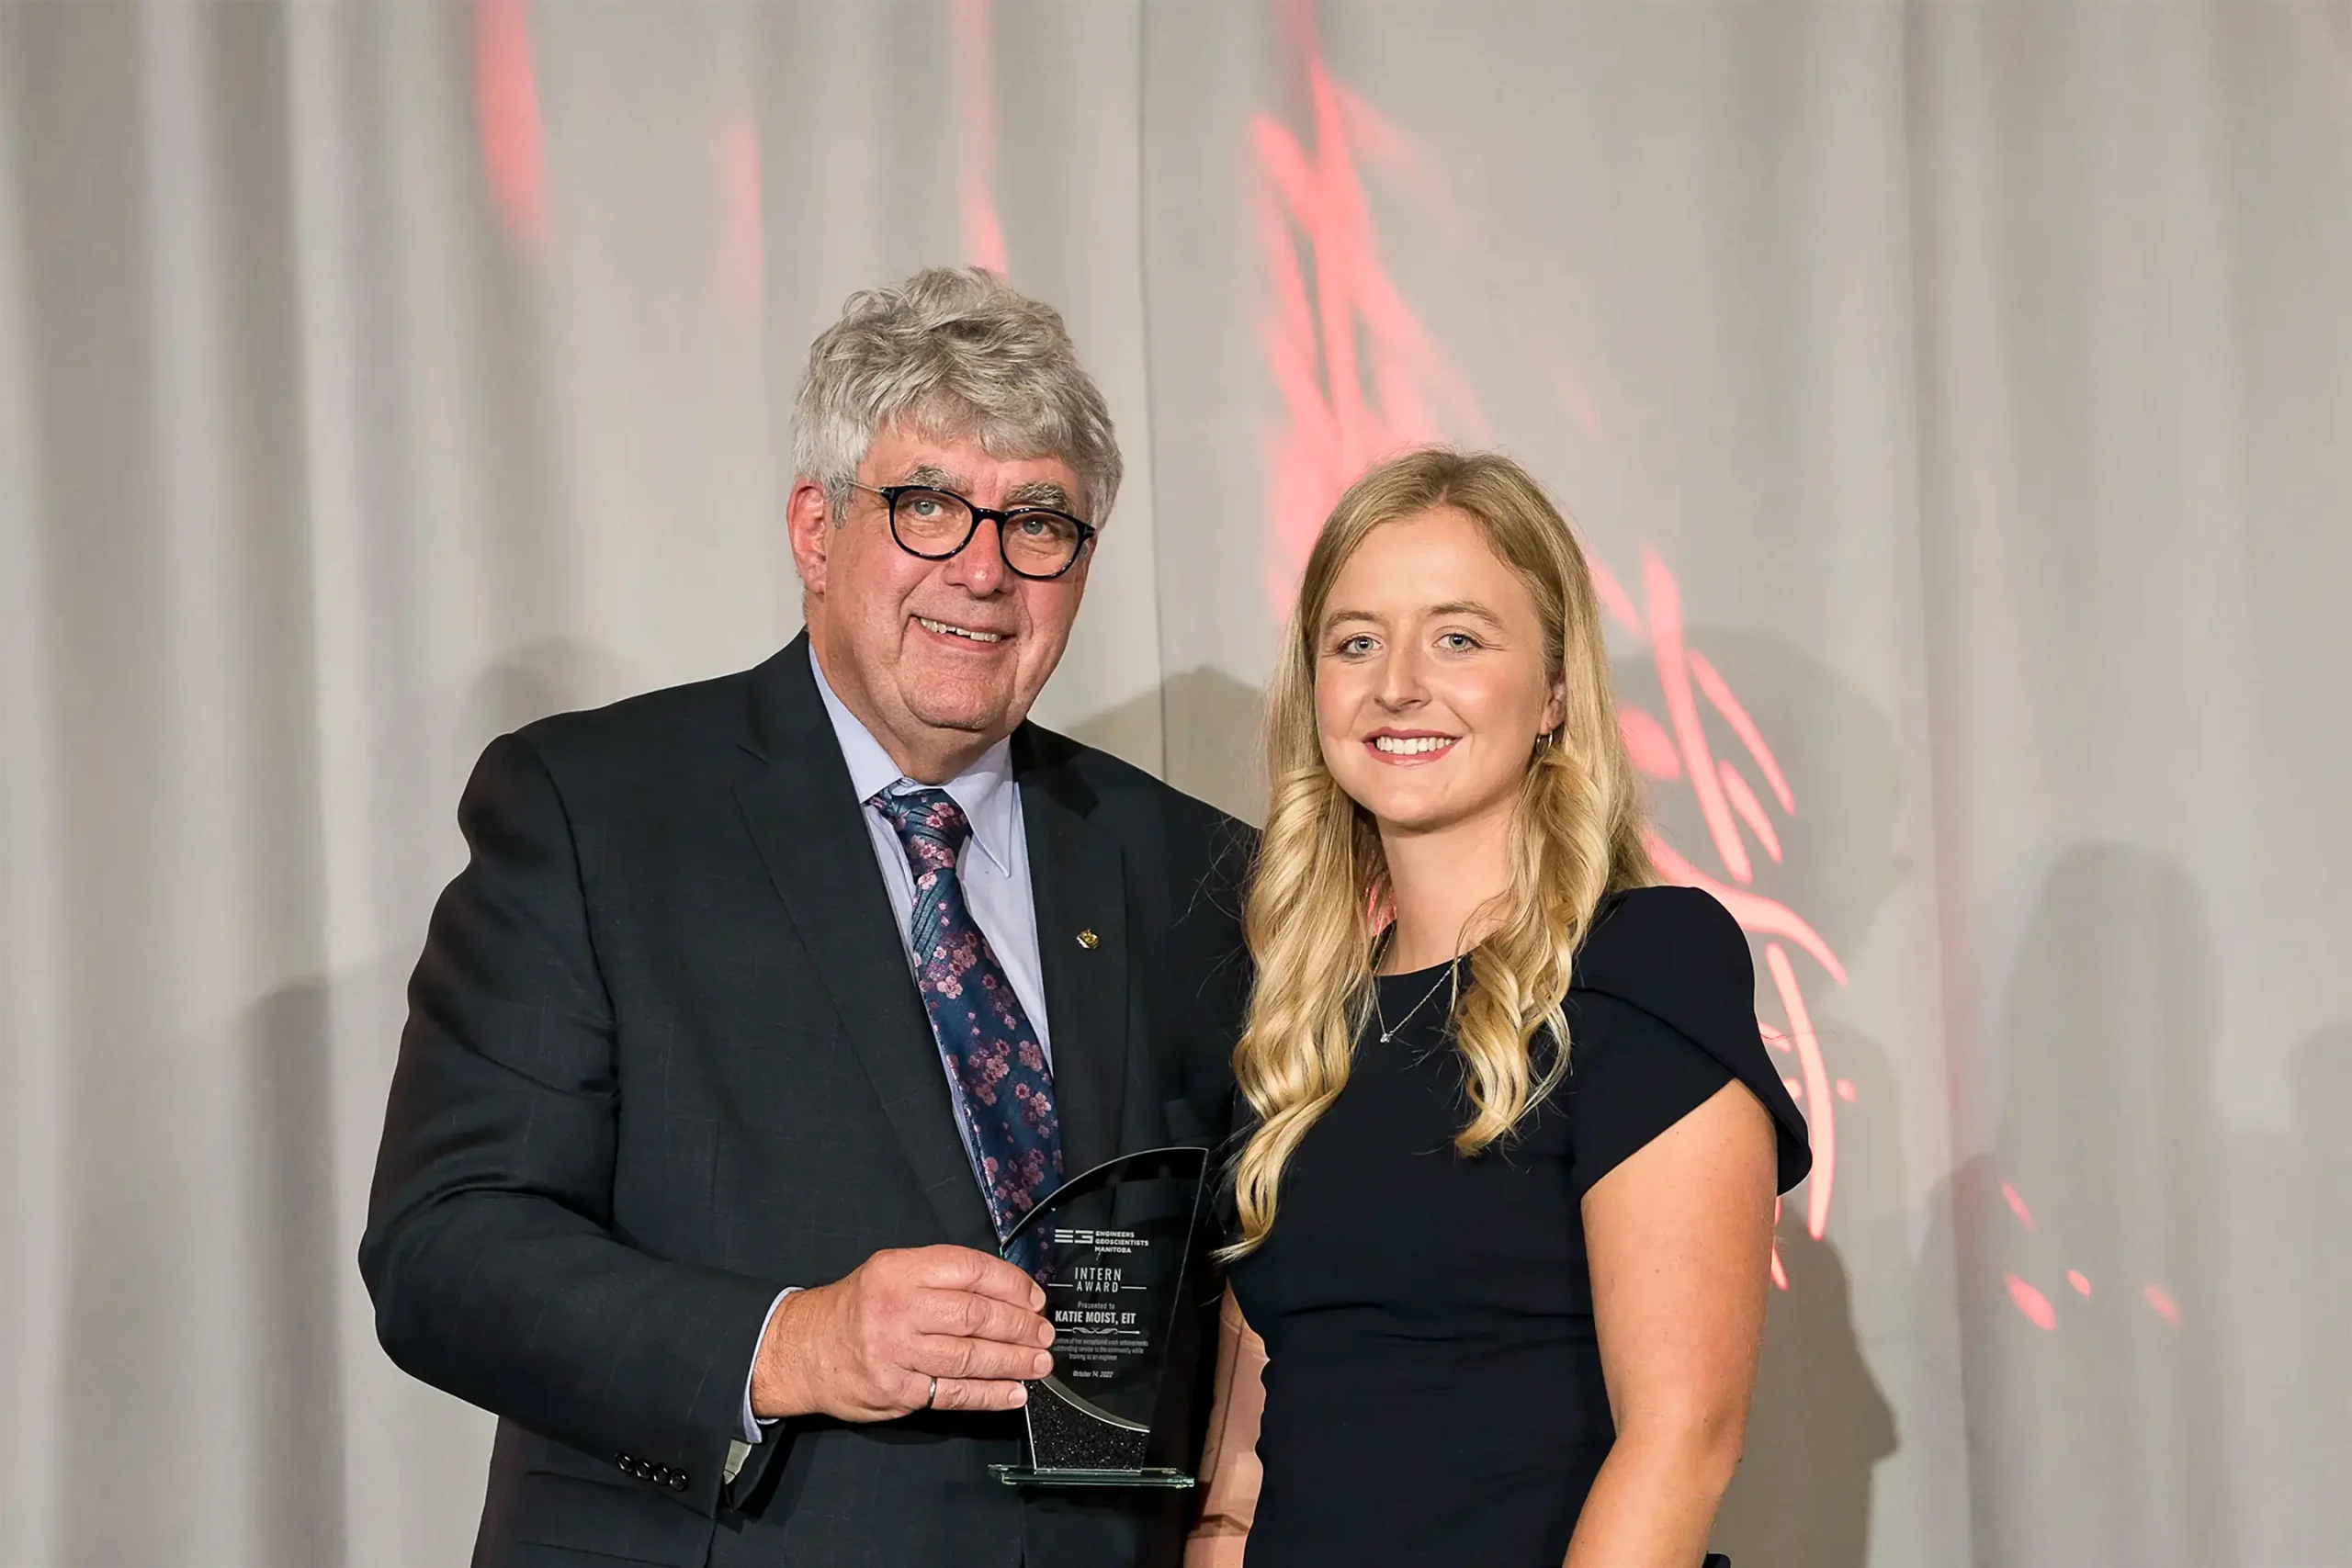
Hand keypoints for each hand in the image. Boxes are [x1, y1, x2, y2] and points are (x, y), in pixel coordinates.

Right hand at [749, 1245, 1054, 1420]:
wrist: (802, 1349)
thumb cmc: (857, 1309)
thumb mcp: (890, 1272)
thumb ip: (940, 1277)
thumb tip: (1006, 1292)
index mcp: (901, 1269)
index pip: (970, 1270)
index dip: (1012, 1284)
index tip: (1035, 1299)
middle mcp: (898, 1306)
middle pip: (975, 1315)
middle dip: (1019, 1326)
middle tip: (1043, 1334)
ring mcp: (895, 1351)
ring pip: (969, 1356)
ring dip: (1013, 1361)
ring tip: (1038, 1363)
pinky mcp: (895, 1390)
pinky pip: (953, 1393)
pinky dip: (989, 1394)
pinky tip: (1014, 1392)